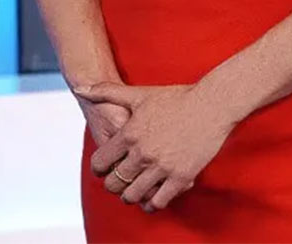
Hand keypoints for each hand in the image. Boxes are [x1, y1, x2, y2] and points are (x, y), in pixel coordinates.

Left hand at [74, 80, 236, 211]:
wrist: (212, 104)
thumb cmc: (176, 97)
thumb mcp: (140, 93)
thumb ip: (107, 92)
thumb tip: (80, 88)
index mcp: (130, 133)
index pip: (100, 162)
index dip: (99, 168)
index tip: (105, 168)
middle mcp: (142, 152)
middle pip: (114, 184)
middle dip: (113, 184)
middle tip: (120, 180)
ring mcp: (161, 166)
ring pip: (133, 196)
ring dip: (131, 196)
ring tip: (136, 189)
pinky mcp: (180, 177)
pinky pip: (158, 202)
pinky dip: (152, 203)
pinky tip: (153, 195)